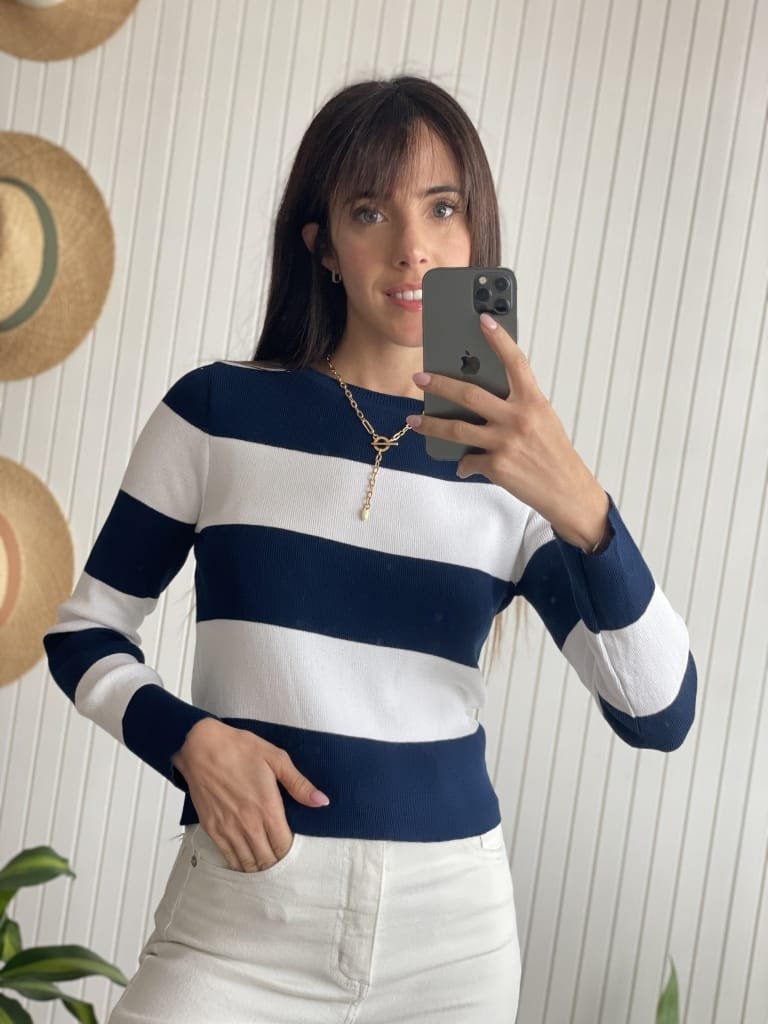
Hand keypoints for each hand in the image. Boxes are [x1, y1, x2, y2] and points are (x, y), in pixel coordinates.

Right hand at [171, 719, 329, 871]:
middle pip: (267, 859)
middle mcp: (248, 823)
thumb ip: (299, 784)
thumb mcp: (276, 758)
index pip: (283, 845)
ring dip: (259, 866)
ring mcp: (228, 829)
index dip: (290, 851)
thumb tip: (322, 801)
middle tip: (280, 854)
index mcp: (267, 807)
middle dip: (276, 861)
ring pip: (247, 863)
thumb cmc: (239, 749)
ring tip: (266, 860)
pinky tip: (245, 860)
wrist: (200, 747)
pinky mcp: (211, 828)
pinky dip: (239, 863)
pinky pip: (228, 857)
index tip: (293, 847)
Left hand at [406, 313, 608, 550]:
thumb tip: (479, 402)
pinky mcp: (497, 466)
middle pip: (469, 395)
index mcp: (533, 401)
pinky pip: (468, 461)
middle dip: (440, 384)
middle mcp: (518, 418)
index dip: (500, 340)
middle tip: (420, 377)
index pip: (515, 362)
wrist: (567, 491)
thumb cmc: (554, 454)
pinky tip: (463, 465)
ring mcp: (505, 442)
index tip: (483, 320)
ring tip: (414, 420)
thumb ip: (516, 406)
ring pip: (457, 429)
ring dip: (430, 425)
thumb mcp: (542, 420)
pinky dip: (463, 464)